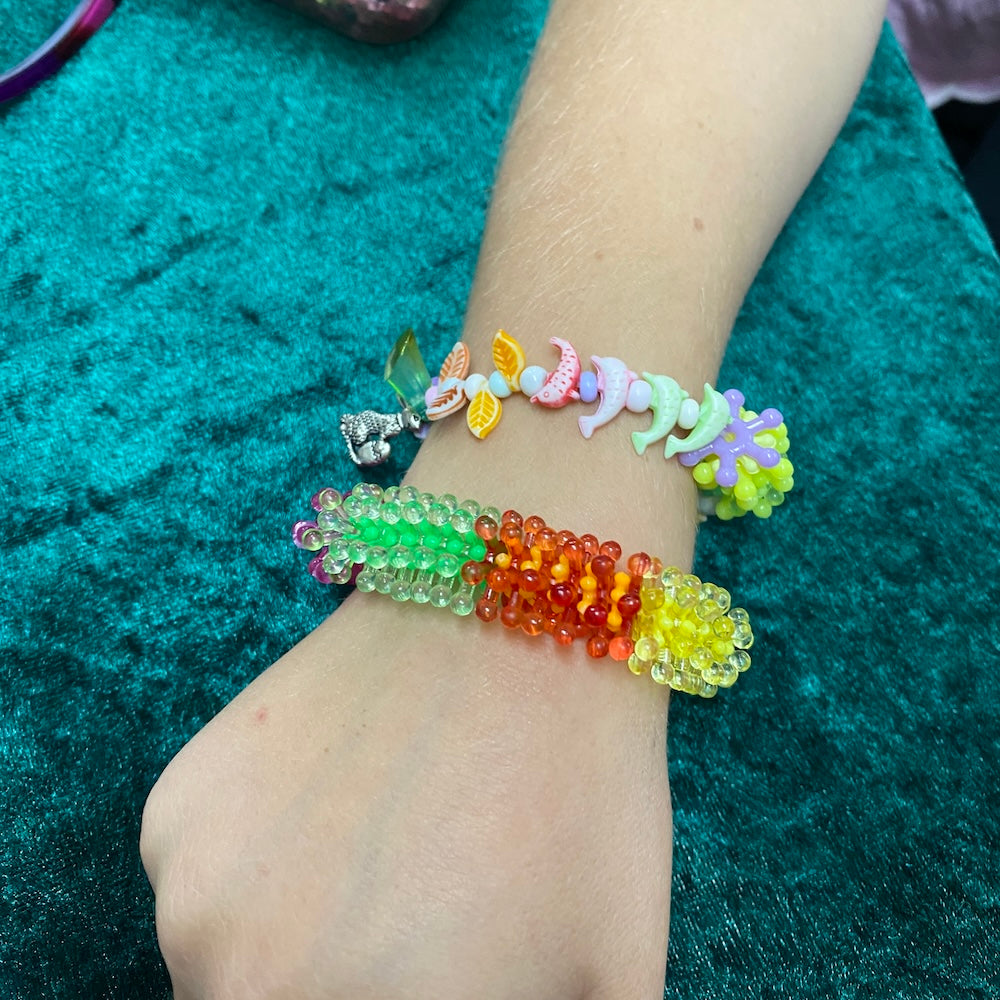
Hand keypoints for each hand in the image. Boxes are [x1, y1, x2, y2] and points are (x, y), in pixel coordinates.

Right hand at [141, 592, 672, 999]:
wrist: (511, 613)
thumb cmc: (580, 798)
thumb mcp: (605, 979)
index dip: (427, 990)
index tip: (451, 957)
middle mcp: (227, 978)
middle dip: (369, 980)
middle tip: (433, 913)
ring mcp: (186, 884)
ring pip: (244, 960)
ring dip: (307, 935)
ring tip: (395, 847)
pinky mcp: (175, 803)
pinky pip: (217, 878)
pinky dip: (269, 863)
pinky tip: (347, 792)